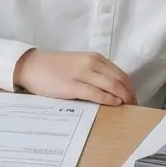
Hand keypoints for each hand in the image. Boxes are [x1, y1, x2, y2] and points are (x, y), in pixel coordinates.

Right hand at [12, 50, 135, 105]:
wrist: (30, 65)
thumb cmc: (54, 67)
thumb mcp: (79, 64)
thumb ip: (95, 72)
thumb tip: (112, 88)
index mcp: (94, 58)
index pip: (121, 73)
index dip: (130, 87)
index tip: (134, 98)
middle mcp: (92, 63)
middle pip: (120, 80)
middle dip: (130, 94)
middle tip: (135, 107)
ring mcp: (82, 74)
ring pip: (112, 86)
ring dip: (123, 98)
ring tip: (128, 108)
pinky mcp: (72, 86)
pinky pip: (97, 93)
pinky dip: (109, 99)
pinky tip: (115, 105)